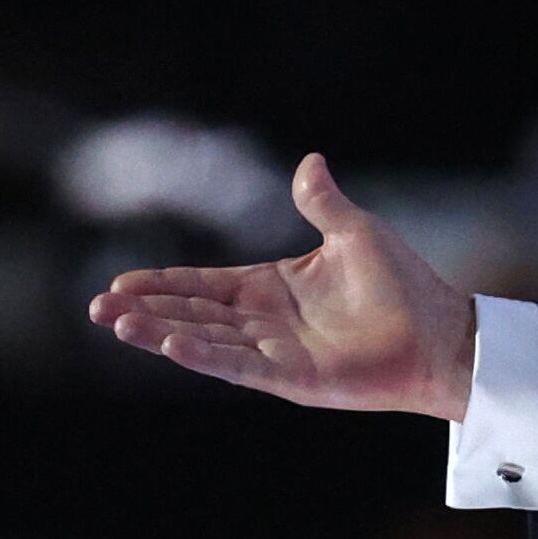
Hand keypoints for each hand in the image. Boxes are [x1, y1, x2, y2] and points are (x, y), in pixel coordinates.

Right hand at [88, 152, 475, 420]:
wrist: (440, 332)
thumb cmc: (404, 285)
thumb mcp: (357, 233)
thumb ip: (322, 203)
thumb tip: (310, 159)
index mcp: (274, 286)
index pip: (206, 284)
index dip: (165, 284)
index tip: (120, 282)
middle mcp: (266, 322)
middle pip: (194, 314)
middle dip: (147, 310)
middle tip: (97, 307)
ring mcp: (276, 352)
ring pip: (207, 341)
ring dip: (162, 333)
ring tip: (117, 324)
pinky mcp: (293, 379)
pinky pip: (240, 366)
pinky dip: (206, 356)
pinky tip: (172, 345)